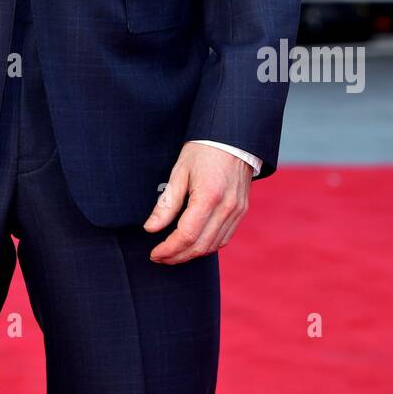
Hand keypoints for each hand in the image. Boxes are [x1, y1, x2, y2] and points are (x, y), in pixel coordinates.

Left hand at [143, 141, 251, 263]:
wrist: (233, 136)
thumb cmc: (203, 150)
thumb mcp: (179, 171)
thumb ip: (166, 203)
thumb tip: (150, 228)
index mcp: (209, 196)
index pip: (186, 235)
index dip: (168, 249)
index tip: (154, 253)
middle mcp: (226, 208)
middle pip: (200, 246)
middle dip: (177, 256)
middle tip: (160, 257)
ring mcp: (237, 211)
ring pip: (214, 246)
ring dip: (192, 254)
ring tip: (173, 253)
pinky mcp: (241, 211)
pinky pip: (224, 237)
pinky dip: (207, 245)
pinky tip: (193, 243)